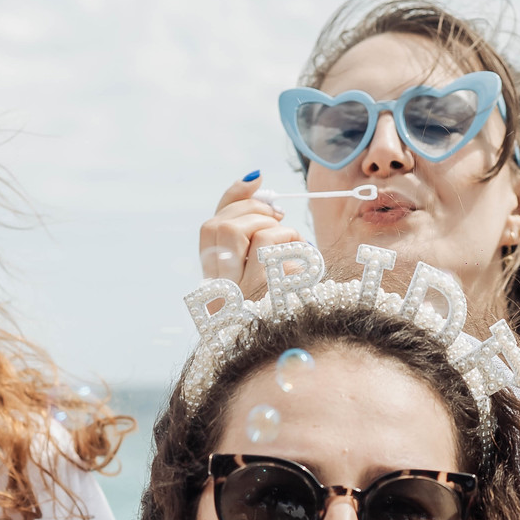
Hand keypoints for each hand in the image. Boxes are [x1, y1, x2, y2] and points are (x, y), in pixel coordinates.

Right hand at [198, 175, 304, 299]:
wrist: (309, 340)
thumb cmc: (293, 301)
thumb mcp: (273, 264)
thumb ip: (259, 227)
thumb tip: (256, 179)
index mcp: (218, 281)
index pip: (209, 229)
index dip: (232, 198)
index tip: (258, 181)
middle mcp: (220, 289)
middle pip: (216, 227)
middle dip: (251, 208)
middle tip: (278, 214)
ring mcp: (237, 292)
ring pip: (236, 232)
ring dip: (269, 224)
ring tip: (290, 239)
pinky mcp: (261, 293)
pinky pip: (267, 245)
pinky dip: (288, 237)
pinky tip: (301, 252)